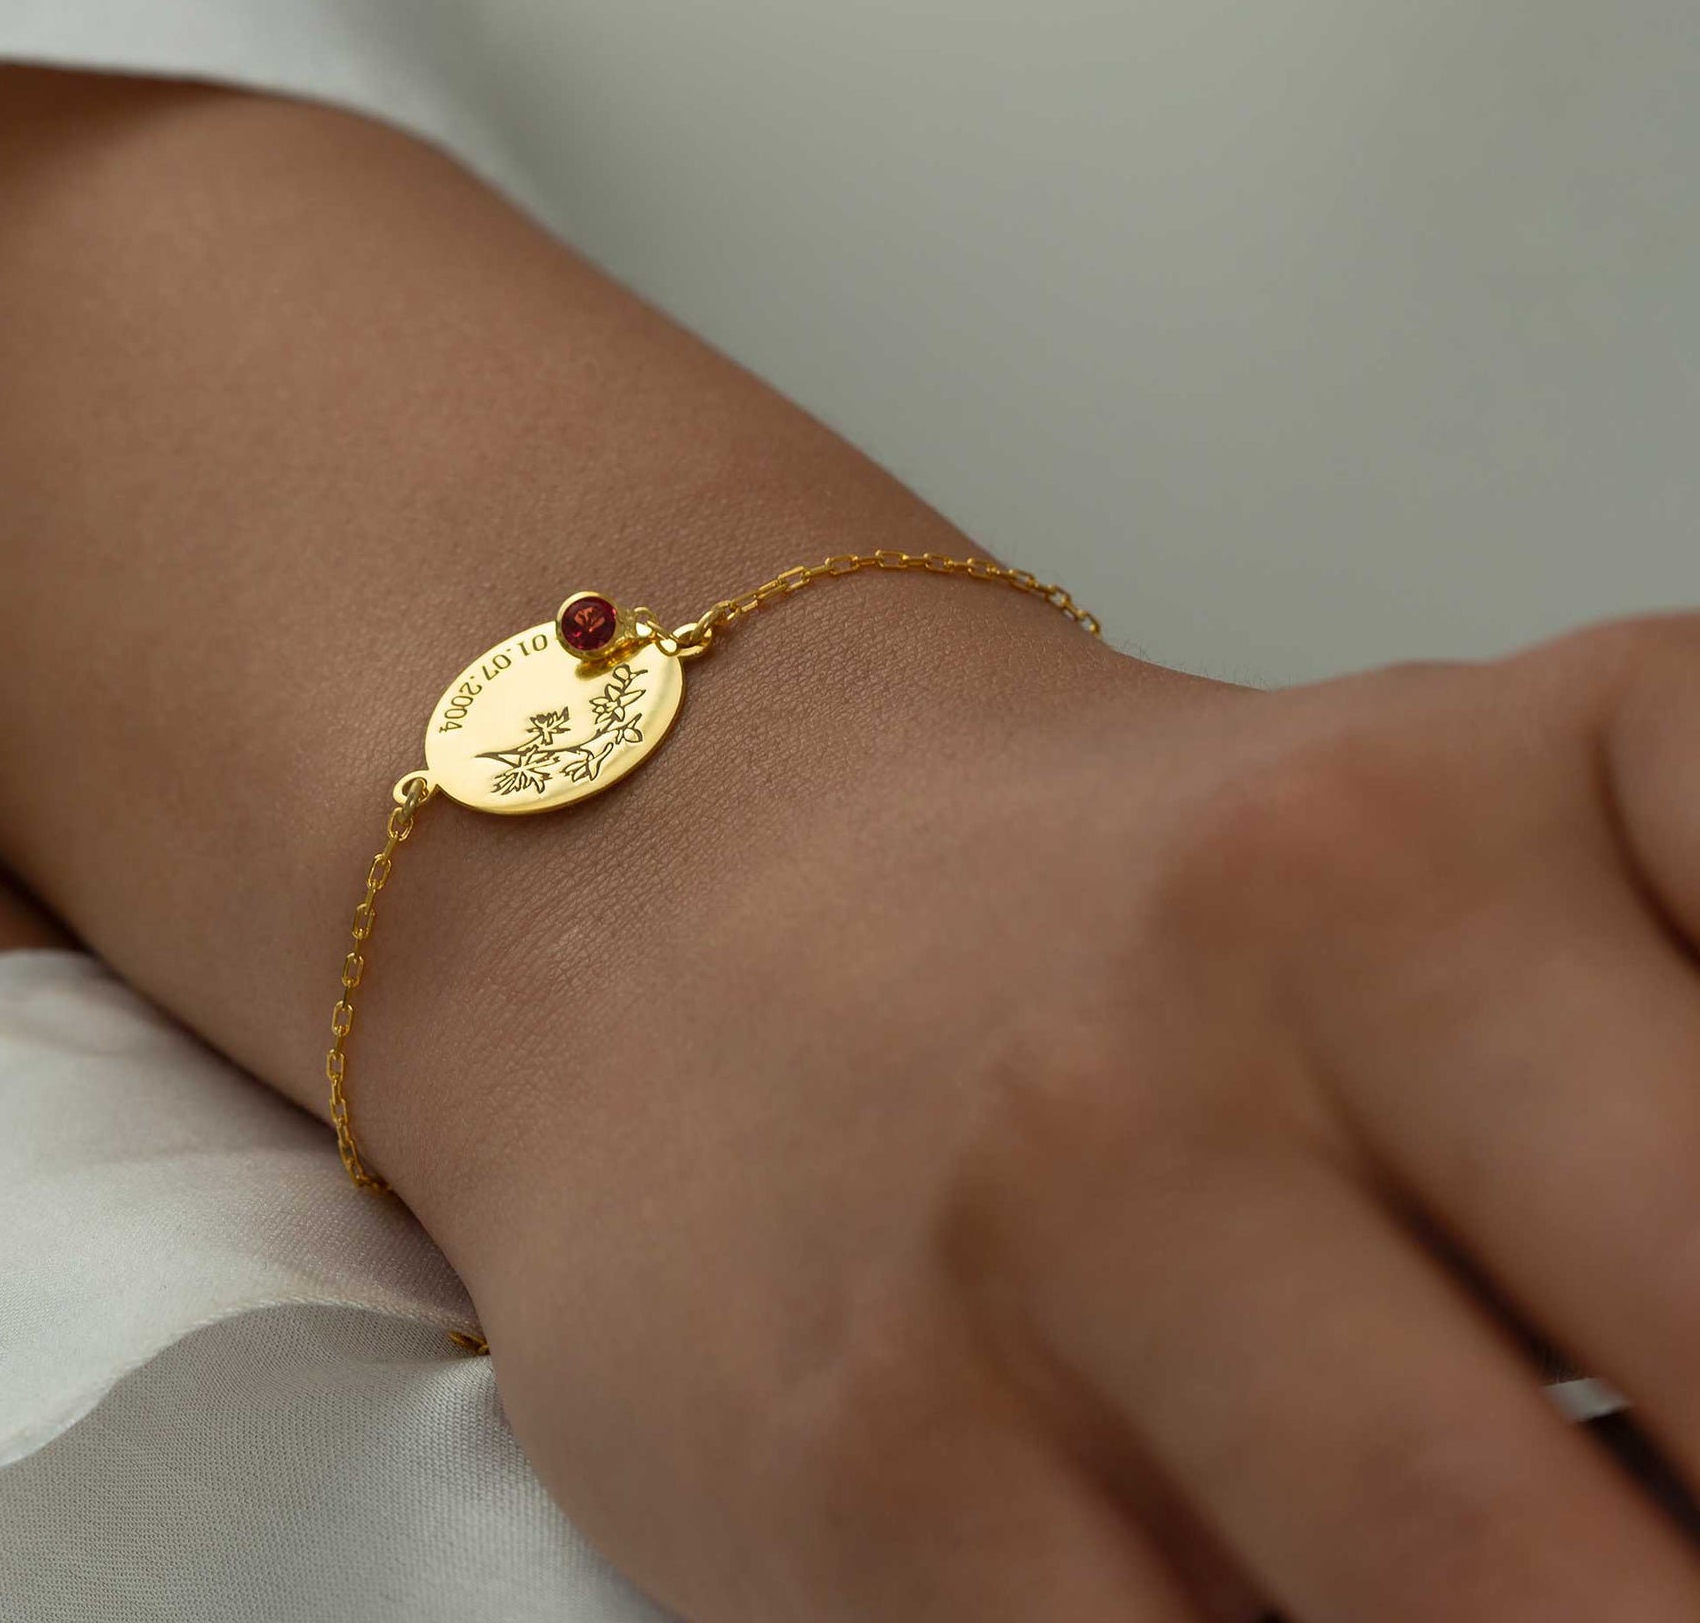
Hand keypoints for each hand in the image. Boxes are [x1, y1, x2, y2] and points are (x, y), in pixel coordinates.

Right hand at [450, 615, 1699, 1620]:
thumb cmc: (1142, 923)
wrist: (713, 906)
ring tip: (1555, 1560)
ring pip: (1495, 1602)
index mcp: (1498, 776)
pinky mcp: (876, 1469)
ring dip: (1595, 1619)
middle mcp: (1279, 953)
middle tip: (1687, 1546)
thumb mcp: (1480, 860)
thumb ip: (1699, 1058)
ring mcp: (1061, 1217)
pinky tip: (1319, 1601)